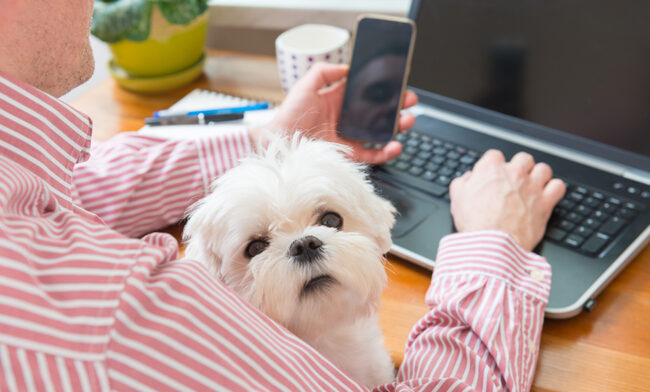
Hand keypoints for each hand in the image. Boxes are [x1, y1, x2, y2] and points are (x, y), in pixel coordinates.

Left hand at [251, 62, 417, 163]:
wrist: (278, 143)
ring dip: (397, 127)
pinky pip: (371, 155)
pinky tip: (395, 145)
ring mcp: (349, 138)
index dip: (384, 88)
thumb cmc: (288, 115)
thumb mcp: (305, 86)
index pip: (367, 92)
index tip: (398, 82)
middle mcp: (346, 119)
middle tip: (410, 100)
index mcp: (338, 101)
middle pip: (379, 111)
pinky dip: (386, 152)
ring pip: (380, 133)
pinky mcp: (348, 155)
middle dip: (398, 105)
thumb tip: (347, 67)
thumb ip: (325, 71)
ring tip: (408, 121)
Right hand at [449, 150, 565, 250]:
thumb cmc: (475, 224)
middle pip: (523, 158)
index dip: (494, 166)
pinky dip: (554, 190)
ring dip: (539, 176)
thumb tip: (469, 178)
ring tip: (533, 187)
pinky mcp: (545, 202)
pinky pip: (558, 186)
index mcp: (491, 169)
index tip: (494, 175)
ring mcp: (532, 186)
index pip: (495, 155)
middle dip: (520, 168)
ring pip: (543, 169)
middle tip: (515, 181)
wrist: (492, 244)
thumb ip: (463, 182)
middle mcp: (514, 173)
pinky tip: (547, 195)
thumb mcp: (457, 199)